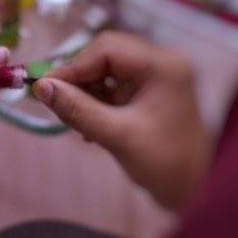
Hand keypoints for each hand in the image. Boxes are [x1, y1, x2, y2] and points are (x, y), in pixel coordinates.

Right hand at [33, 32, 211, 210]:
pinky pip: (115, 83)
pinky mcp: (151, 90)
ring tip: (75, 117)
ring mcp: (158, 75)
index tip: (44, 88)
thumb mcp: (117, 136)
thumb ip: (78, 109)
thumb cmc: (165, 164)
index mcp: (163, 65)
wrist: (196, 188)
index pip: (107, 50)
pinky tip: (90, 123)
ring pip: (108, 68)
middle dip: (79, 77)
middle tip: (56, 101)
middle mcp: (163, 62)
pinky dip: (98, 99)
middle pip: (107, 54)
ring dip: (86, 90)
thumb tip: (41, 87)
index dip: (73, 67)